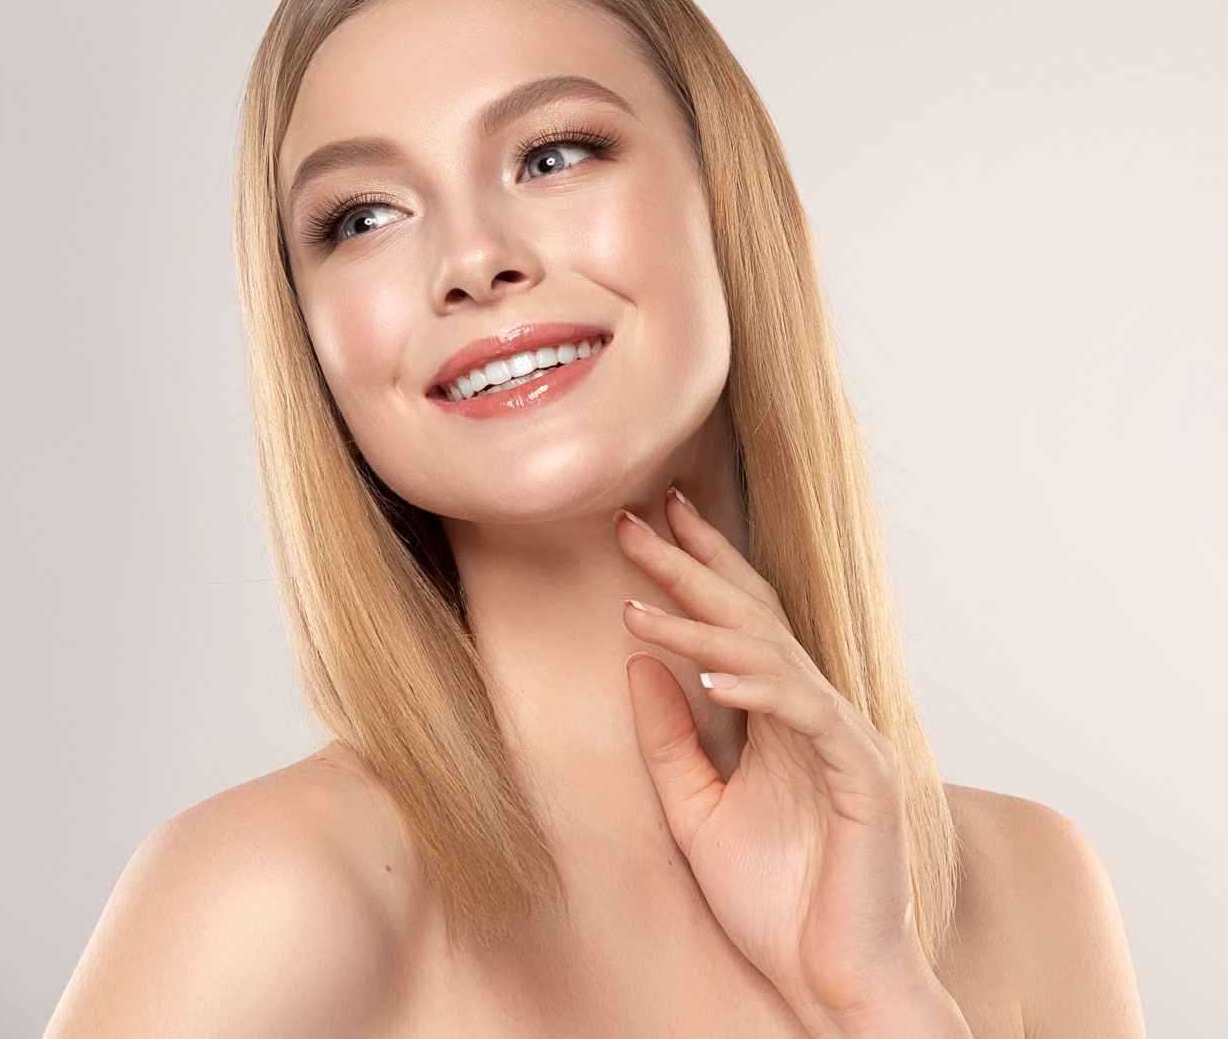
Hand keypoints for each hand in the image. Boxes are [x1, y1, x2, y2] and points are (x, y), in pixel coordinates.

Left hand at [615, 485, 934, 1025]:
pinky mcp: (867, 776)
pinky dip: (759, 689)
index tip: (644, 520)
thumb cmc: (774, 903)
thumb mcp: (694, 810)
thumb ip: (668, 740)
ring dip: (703, 626)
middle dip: (691, 565)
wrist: (830, 981)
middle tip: (633, 519)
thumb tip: (636, 663)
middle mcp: (817, 715)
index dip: (694, 568)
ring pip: (772, 657)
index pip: (736, 623)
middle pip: (752, 618)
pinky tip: (709, 674)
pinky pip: (808, 715)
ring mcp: (846, 739)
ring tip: (640, 599)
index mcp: (780, 718)